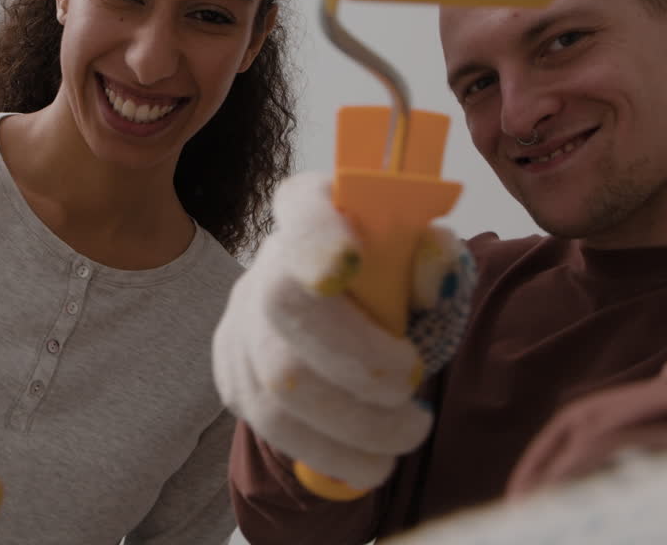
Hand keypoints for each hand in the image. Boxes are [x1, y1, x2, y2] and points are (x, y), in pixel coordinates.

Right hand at [213, 172, 474, 490]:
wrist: (341, 321)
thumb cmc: (389, 283)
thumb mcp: (420, 259)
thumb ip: (433, 260)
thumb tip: (433, 277)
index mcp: (311, 211)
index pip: (299, 209)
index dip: (315, 236)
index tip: (348, 264)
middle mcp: (265, 263)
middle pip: (284, 309)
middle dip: (357, 364)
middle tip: (413, 397)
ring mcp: (240, 322)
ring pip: (277, 385)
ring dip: (354, 427)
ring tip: (407, 435)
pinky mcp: (233, 376)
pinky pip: (270, 427)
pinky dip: (329, 452)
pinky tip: (371, 458)